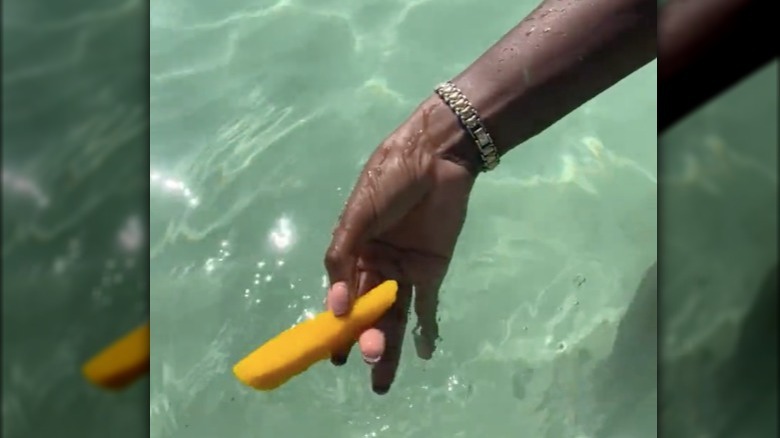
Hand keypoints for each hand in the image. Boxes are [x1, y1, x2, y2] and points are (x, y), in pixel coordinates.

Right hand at [324, 97, 477, 393]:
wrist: (436, 155)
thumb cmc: (389, 178)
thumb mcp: (357, 215)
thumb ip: (343, 257)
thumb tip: (334, 308)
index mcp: (353, 252)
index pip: (342, 297)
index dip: (338, 327)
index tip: (334, 356)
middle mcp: (377, 266)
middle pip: (369, 311)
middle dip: (366, 339)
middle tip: (367, 360)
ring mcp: (406, 269)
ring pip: (395, 316)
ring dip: (391, 345)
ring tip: (382, 378)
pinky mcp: (434, 267)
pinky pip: (428, 304)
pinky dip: (427, 329)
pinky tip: (423, 352)